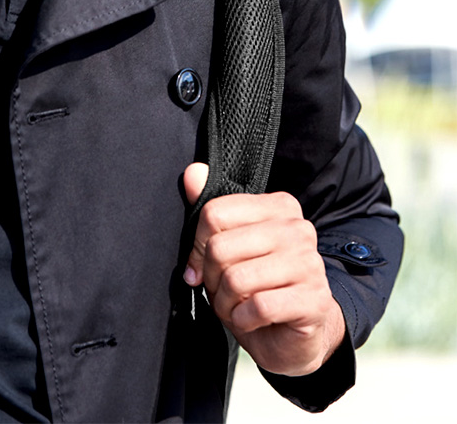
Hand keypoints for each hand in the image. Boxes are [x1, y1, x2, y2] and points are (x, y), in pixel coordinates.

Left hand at [183, 163, 345, 376]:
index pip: (215, 213)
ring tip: (236, 306)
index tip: (205, 265)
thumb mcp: (229, 247)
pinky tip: (251, 319)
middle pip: (220, 247)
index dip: (199, 247)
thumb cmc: (256, 286)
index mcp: (279, 206)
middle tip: (223, 290)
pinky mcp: (314, 299)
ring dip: (225, 304)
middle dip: (212, 279)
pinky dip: (243, 320)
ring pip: (237, 279)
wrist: (293, 334)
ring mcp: (310, 262)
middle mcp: (298, 228)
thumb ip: (212, 211)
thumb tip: (193, 173)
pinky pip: (258, 307)